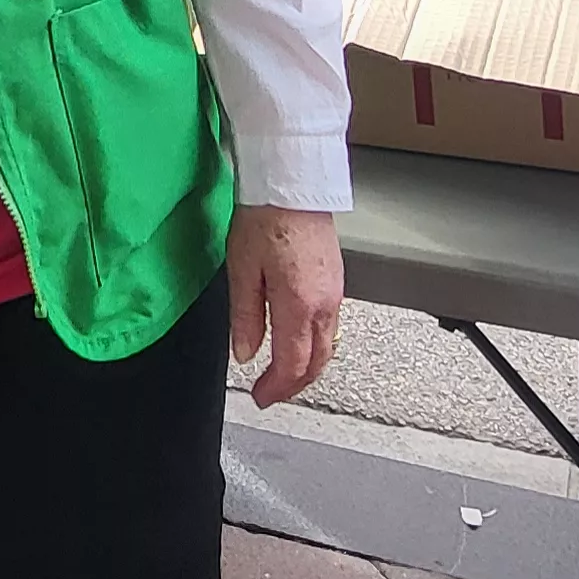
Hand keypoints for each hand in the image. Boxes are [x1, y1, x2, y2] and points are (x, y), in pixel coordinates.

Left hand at [229, 206, 345, 405]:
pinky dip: (315, 344)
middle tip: (271, 393)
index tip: (260, 397)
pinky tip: (298, 341)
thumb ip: (245, 318)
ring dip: (307, 366)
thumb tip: (246, 353)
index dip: (276, 387)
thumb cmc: (264, 219)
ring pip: (328, 345)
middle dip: (294, 384)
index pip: (293, 363)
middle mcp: (325, 304)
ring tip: (283, 373)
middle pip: (317, 361)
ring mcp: (335, 292)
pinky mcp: (337, 280)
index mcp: (300, 305)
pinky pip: (330, 326)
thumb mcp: (242, 271)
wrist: (292, 181)